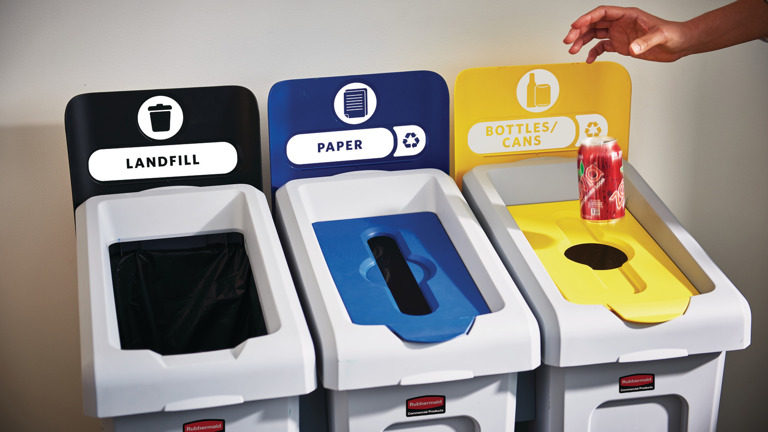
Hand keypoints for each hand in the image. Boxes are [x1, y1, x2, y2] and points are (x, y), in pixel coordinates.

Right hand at [564, 6, 689, 62]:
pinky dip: (593, 52)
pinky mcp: (621, 45)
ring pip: (595, 34)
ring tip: (573, 49)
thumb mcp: (660, 36)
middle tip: (569, 40)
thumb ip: (645, 42)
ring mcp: (620, 34)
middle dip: (579, 30)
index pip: (602, 13)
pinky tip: (588, 58)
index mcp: (628, 15)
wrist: (679, 44)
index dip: (587, 18)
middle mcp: (621, 23)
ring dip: (582, 41)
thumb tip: (631, 48)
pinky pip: (602, 46)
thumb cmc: (672, 34)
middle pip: (594, 23)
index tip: (576, 25)